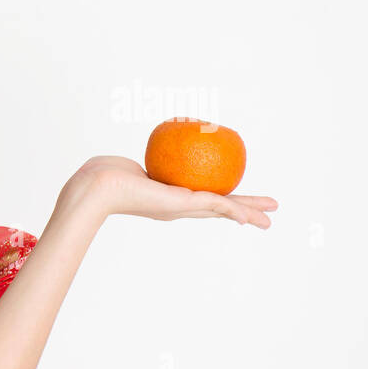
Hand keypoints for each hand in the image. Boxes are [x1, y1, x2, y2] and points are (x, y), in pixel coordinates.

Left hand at [71, 156, 277, 227]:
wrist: (97, 186)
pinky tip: (250, 216)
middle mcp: (177, 207)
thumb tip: (153, 149)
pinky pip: (216, 206)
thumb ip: (147, 162)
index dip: (224, 201)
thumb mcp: (133, 167)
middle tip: (268, 215)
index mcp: (169, 199)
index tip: (239, 203)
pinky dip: (235, 210)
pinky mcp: (182, 204)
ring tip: (270, 219)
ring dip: (248, 214)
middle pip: (219, 209)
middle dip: (244, 212)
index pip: (203, 200)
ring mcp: (180, 207)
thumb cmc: (106, 174)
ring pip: (223, 211)